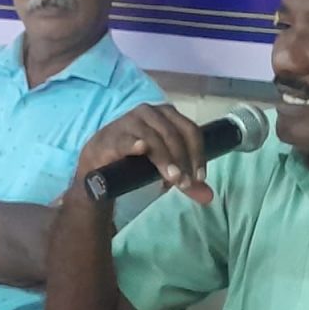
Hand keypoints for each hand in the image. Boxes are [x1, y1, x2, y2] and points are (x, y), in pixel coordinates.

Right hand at [76, 104, 212, 204]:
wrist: (100, 160)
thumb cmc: (135, 158)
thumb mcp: (165, 167)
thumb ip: (185, 180)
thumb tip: (208, 196)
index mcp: (166, 114)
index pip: (190, 131)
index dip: (198, 154)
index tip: (199, 177)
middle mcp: (150, 112)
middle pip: (174, 135)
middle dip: (183, 160)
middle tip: (185, 183)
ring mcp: (130, 122)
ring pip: (154, 139)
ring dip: (165, 160)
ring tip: (172, 180)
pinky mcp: (113, 136)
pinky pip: (126, 140)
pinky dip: (135, 144)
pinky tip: (141, 149)